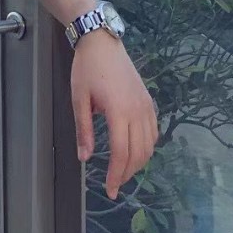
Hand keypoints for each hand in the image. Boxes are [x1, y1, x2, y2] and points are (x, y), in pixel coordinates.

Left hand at [70, 29, 157, 200]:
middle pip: (138, 153)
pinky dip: (147, 147)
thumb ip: (83, 129)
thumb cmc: (86, 68)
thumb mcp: (79, 98)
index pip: (121, 152)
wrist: (102, 42)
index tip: (109, 190)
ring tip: (123, 171)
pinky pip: (154, 131)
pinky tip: (136, 151)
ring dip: (138, 163)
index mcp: (119, 111)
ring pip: (149, 145)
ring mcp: (146, 106)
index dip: (115, 175)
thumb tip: (84, 158)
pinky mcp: (148, 101)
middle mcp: (137, 111)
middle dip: (126, 174)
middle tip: (114, 185)